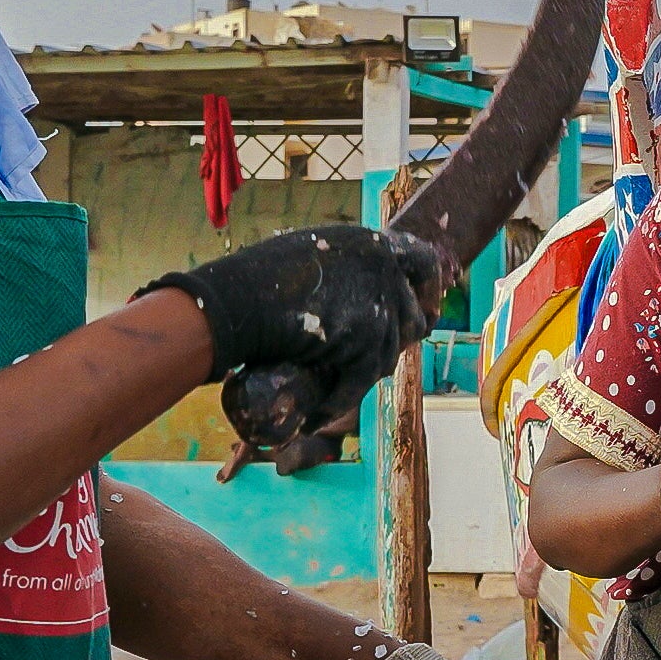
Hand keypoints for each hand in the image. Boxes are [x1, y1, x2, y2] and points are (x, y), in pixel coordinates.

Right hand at [140, 224, 440, 431]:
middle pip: (410, 316)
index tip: (423, 309)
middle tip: (371, 360)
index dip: (425, 289)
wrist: (234, 300)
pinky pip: (361, 381)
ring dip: (362, 376)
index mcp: (372, 243)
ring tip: (339, 388)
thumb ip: (345, 268)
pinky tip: (320, 416)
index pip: (423, 262)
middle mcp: (383, 269)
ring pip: (387, 355)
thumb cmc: (256, 279)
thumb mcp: (311, 255)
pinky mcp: (363, 339)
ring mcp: (376, 304)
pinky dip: (339, 401)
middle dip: (394, 341)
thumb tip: (363, 290)